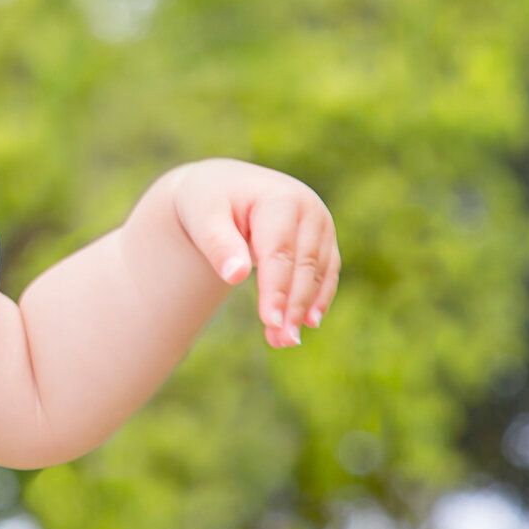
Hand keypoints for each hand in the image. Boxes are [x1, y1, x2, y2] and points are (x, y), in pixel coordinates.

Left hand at [167, 158, 339, 348]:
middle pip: (303, 265)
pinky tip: (305, 323)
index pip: (279, 252)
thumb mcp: (203, 217)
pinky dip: (316, 299)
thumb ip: (218, 244)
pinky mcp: (323, 239)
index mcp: (280, 198)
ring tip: (284, 340)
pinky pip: (325, 273)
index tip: (269, 321)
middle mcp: (308, 208)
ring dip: (304, 308)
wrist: (222, 188)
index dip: (276, 289)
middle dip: (292, 305)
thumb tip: (235, 276)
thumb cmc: (208, 202)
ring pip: (317, 273)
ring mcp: (321, 224)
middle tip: (282, 341)